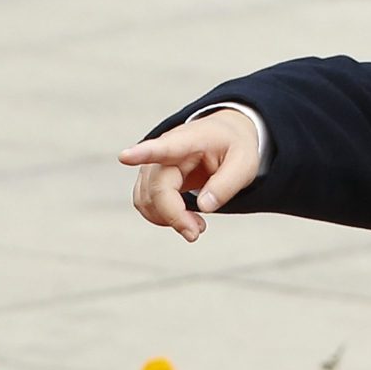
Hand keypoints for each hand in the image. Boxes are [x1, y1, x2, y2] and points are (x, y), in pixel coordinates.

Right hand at [118, 109, 259, 241]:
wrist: (224, 136)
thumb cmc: (233, 147)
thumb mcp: (245, 163)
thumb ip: (227, 184)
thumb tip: (204, 206)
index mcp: (191, 140)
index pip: (164, 148)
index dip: (143, 153)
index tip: (125, 156)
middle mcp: (164, 150)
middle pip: (157, 190)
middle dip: (174, 216)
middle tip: (197, 233)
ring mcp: (154, 165)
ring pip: (146, 201)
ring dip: (168, 219)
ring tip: (197, 225)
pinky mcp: (150, 179)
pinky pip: (145, 204)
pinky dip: (162, 217)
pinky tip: (184, 219)